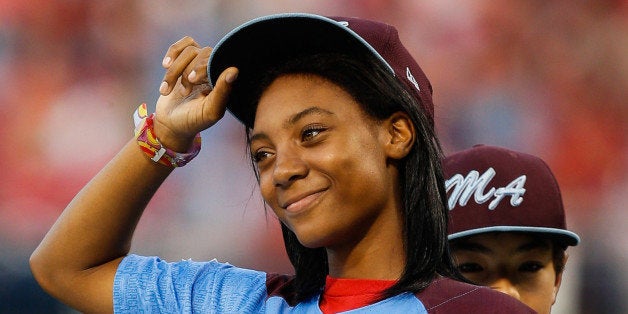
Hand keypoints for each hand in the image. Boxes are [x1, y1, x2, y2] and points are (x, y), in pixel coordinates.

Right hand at [153, 36, 237, 151]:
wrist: (172, 124)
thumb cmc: (194, 121)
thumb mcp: (210, 111)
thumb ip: (222, 92)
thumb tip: (234, 70)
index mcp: (224, 80)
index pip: (217, 60)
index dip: (201, 67)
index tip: (191, 81)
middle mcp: (214, 70)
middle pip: (201, 53)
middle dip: (186, 72)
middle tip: (183, 92)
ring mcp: (199, 64)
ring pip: (188, 50)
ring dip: (174, 71)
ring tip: (168, 90)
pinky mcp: (184, 61)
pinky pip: (181, 46)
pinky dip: (171, 54)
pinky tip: (165, 66)